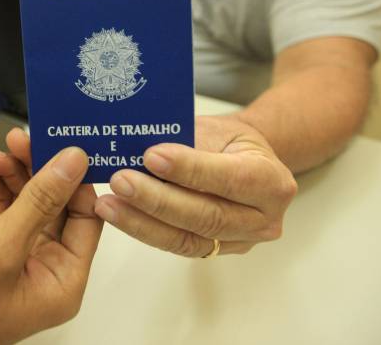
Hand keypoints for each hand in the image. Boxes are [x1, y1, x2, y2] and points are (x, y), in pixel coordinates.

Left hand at [94, 115, 297, 256]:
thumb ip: (187, 142)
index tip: (151, 156)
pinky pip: (176, 244)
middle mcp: (263, 219)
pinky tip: (118, 214)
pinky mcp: (215, 250)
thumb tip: (140, 148)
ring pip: (187, 238)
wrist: (244, 160)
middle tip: (120, 181)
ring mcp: (240, 241)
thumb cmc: (229, 140)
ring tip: (108, 204)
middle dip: (157, 200)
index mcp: (272, 181)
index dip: (189, 169)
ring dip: (142, 221)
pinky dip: (144, 229)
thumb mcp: (217, 130)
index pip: (228, 178)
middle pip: (206, 216)